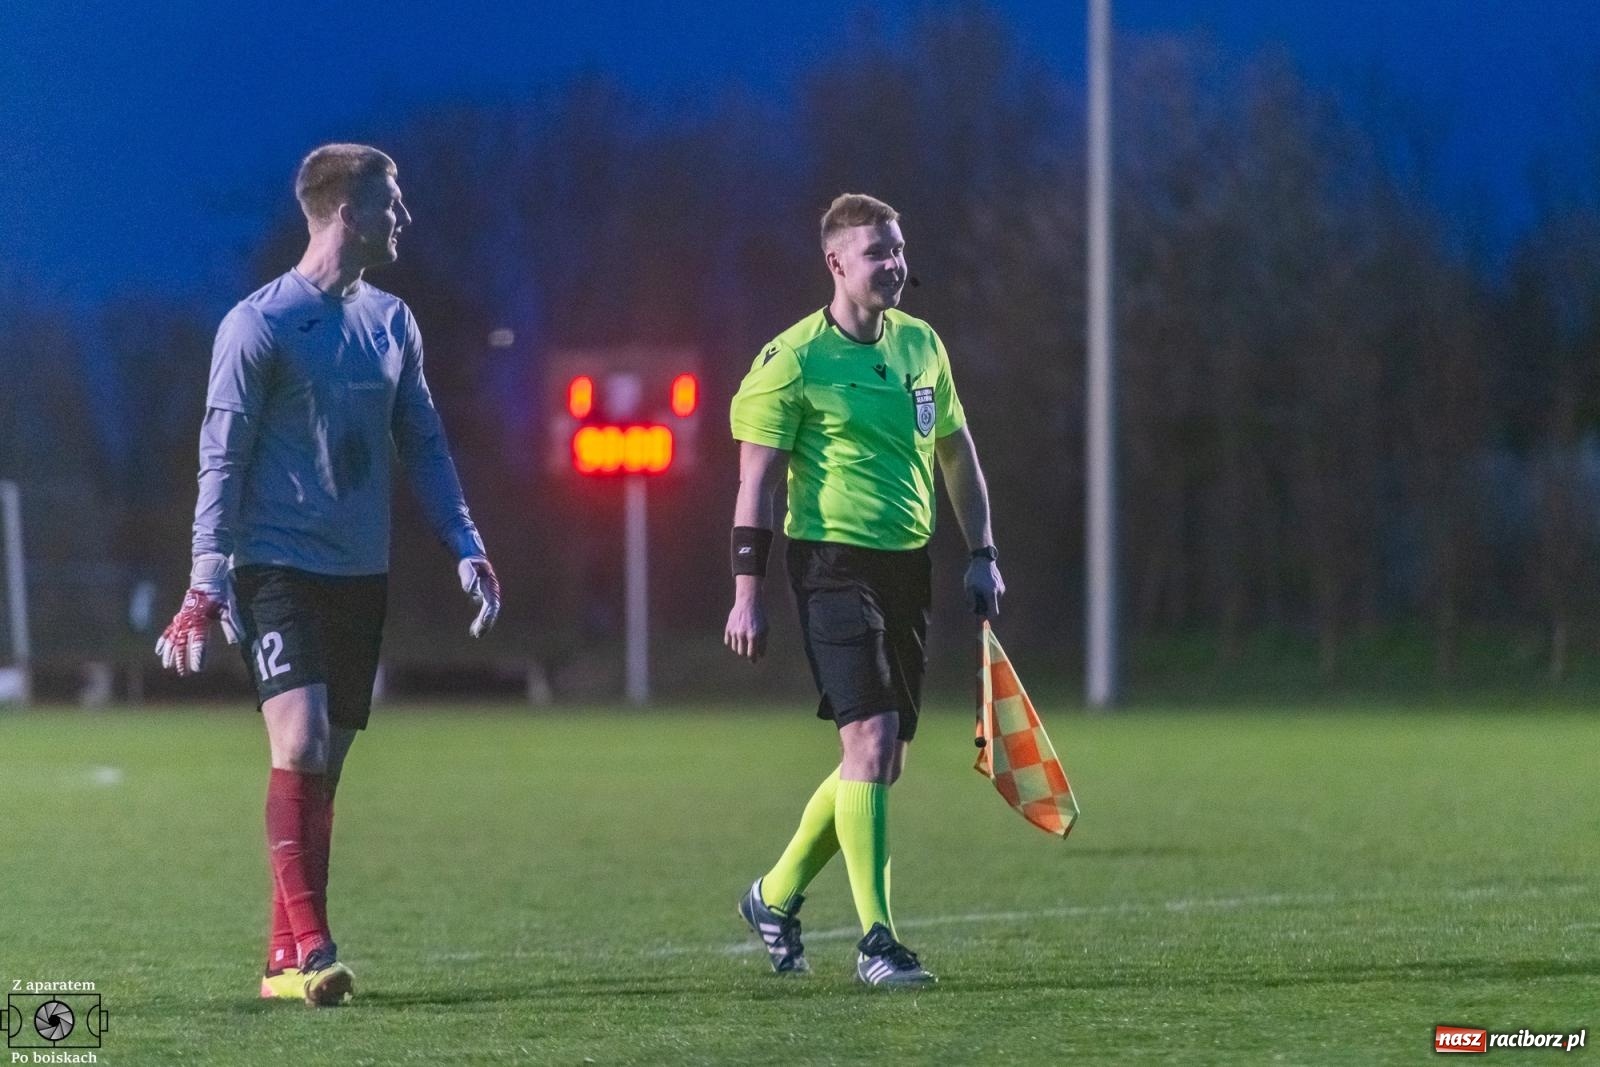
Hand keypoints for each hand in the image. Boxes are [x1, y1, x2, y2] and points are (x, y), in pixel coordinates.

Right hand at [155, 553, 240, 675]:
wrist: (207, 578)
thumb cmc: (220, 595)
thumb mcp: (228, 608)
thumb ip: (231, 625)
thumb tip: (236, 641)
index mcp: (201, 618)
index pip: (199, 640)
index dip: (198, 655)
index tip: (197, 668)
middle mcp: (189, 620)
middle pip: (182, 642)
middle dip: (182, 657)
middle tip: (182, 672)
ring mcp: (182, 618)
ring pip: (173, 638)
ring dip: (171, 652)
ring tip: (168, 665)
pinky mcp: (180, 617)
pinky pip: (169, 631)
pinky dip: (164, 641)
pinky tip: (159, 651)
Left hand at [458, 556, 500, 637]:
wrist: (474, 561)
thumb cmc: (470, 563)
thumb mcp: (468, 566)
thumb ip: (469, 576)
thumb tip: (470, 591)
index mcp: (490, 586)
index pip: (492, 602)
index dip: (489, 613)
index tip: (484, 622)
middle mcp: (492, 593)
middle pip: (491, 611)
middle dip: (486, 623)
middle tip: (478, 634)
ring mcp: (489, 597)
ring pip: (489, 614)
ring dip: (484, 625)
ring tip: (477, 635)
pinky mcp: (483, 600)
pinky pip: (484, 614)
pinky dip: (480, 622)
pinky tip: (474, 631)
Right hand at [724, 586, 768, 661]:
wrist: (748, 602)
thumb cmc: (759, 616)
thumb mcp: (765, 629)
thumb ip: (763, 644)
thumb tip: (760, 656)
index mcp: (753, 635)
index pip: (751, 654)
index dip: (752, 659)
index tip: (753, 661)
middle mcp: (742, 634)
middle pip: (741, 653)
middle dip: (745, 653)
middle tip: (749, 650)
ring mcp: (734, 631)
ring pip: (734, 648)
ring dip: (739, 647)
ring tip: (744, 640)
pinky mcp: (728, 628)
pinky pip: (728, 641)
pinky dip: (732, 641)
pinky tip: (737, 637)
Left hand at [965, 558, 1004, 616]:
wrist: (983, 560)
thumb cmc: (974, 574)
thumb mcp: (969, 587)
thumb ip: (971, 600)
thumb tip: (973, 610)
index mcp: (991, 594)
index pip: (993, 613)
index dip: (987, 616)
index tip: (980, 615)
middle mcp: (999, 592)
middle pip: (992, 607)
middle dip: (984, 606)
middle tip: (975, 600)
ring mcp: (1001, 588)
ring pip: (993, 600)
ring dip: (986, 598)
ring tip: (978, 590)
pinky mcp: (1001, 584)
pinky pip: (995, 594)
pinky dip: (989, 593)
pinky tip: (983, 585)